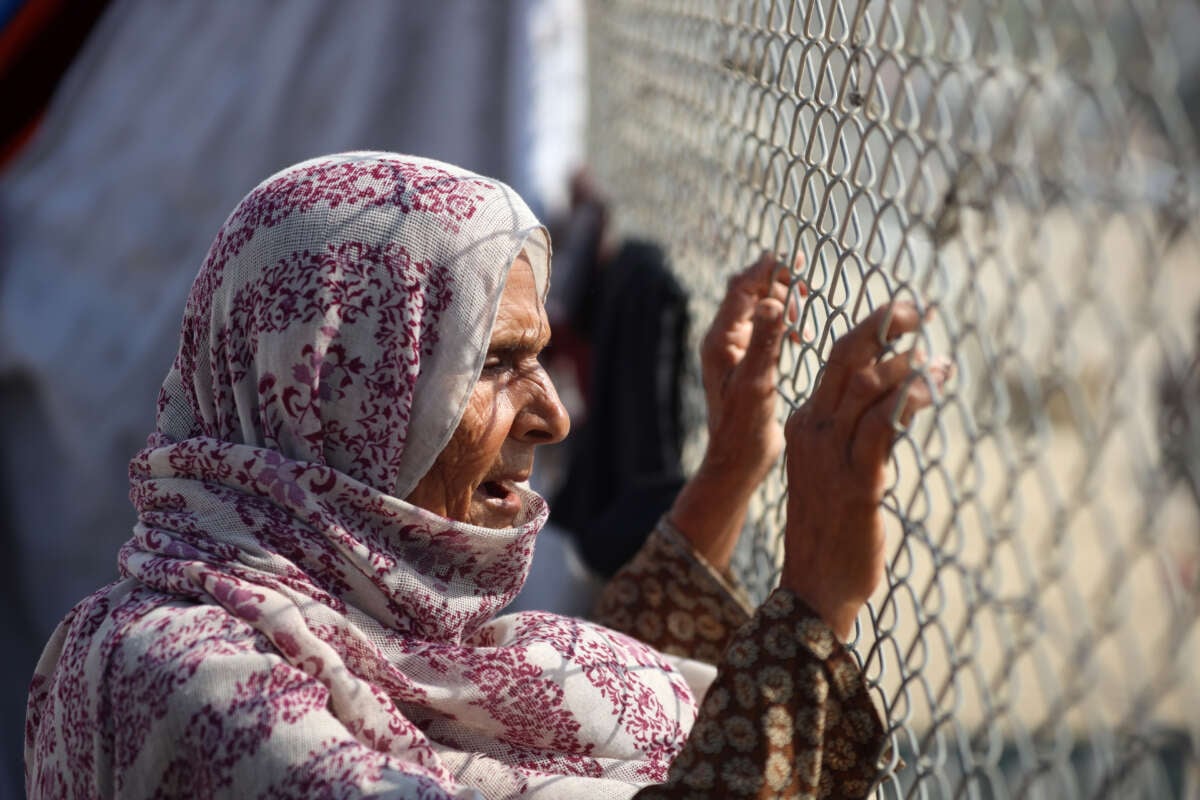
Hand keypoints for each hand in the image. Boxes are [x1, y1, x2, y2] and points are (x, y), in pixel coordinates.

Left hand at [699, 252, 800, 489]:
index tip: (794, 261)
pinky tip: (801, 337)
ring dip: (782, 303)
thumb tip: (774, 302)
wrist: (737, 459)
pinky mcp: (748, 362)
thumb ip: (766, 341)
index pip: (740, 289)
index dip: (766, 270)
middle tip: (805, 287)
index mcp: (719, 340)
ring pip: (758, 309)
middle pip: (748, 292)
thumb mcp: (757, 382)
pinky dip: (783, 323)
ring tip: (803, 313)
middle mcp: (723, 340)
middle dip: (776, 283)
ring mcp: (735, 350)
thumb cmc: (743, 426)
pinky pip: (765, 328)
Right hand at [780, 302, 951, 639]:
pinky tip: (931, 386)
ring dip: (905, 364)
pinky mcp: (858, 483)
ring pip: (865, 387)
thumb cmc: (832, 527)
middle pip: (844, 359)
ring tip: (938, 360)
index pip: (836, 362)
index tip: (905, 315)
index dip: (873, 331)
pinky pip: (883, 427)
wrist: (816, 584)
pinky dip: (908, 399)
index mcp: (804, 424)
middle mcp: (812, 431)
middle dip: (883, 325)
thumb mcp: (837, 468)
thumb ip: (860, 432)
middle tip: (919, 308)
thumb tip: (896, 402)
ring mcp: (831, 456)